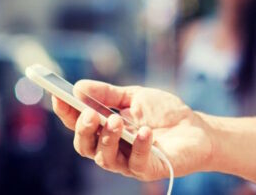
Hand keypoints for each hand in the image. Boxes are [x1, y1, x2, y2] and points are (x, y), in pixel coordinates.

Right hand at [51, 80, 212, 181]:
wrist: (197, 129)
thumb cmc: (164, 113)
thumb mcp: (135, 97)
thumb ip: (109, 94)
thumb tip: (78, 86)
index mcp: (105, 130)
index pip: (78, 124)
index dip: (66, 112)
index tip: (58, 94)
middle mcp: (111, 149)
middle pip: (85, 146)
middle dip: (83, 130)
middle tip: (90, 113)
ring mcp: (127, 162)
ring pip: (104, 158)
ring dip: (107, 138)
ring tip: (116, 120)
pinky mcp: (147, 170)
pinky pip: (136, 162)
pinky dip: (139, 145)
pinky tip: (145, 131)